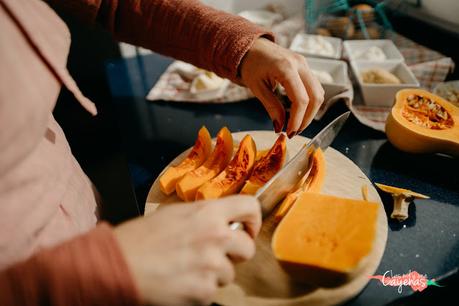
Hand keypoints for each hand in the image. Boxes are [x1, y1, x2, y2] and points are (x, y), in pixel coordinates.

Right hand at [113, 195, 260, 305]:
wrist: (118, 264)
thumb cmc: (142, 237)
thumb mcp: (175, 213)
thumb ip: (204, 215)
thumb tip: (222, 220)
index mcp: (208, 213)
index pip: (250, 207)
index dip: (252, 220)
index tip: (246, 229)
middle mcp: (215, 237)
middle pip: (248, 248)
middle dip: (235, 254)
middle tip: (214, 255)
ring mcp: (211, 266)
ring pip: (230, 273)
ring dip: (214, 274)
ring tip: (188, 268)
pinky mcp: (204, 291)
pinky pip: (213, 292)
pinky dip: (200, 290)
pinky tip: (181, 281)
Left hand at [240, 38, 324, 137]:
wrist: (251, 47)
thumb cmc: (251, 65)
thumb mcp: (257, 88)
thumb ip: (271, 107)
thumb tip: (280, 128)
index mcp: (286, 68)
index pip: (300, 99)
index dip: (297, 120)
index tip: (289, 133)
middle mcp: (300, 64)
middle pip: (316, 97)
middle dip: (307, 118)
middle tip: (294, 131)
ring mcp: (305, 64)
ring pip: (319, 92)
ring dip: (311, 111)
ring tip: (296, 124)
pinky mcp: (305, 67)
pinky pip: (315, 87)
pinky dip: (310, 102)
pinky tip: (299, 112)